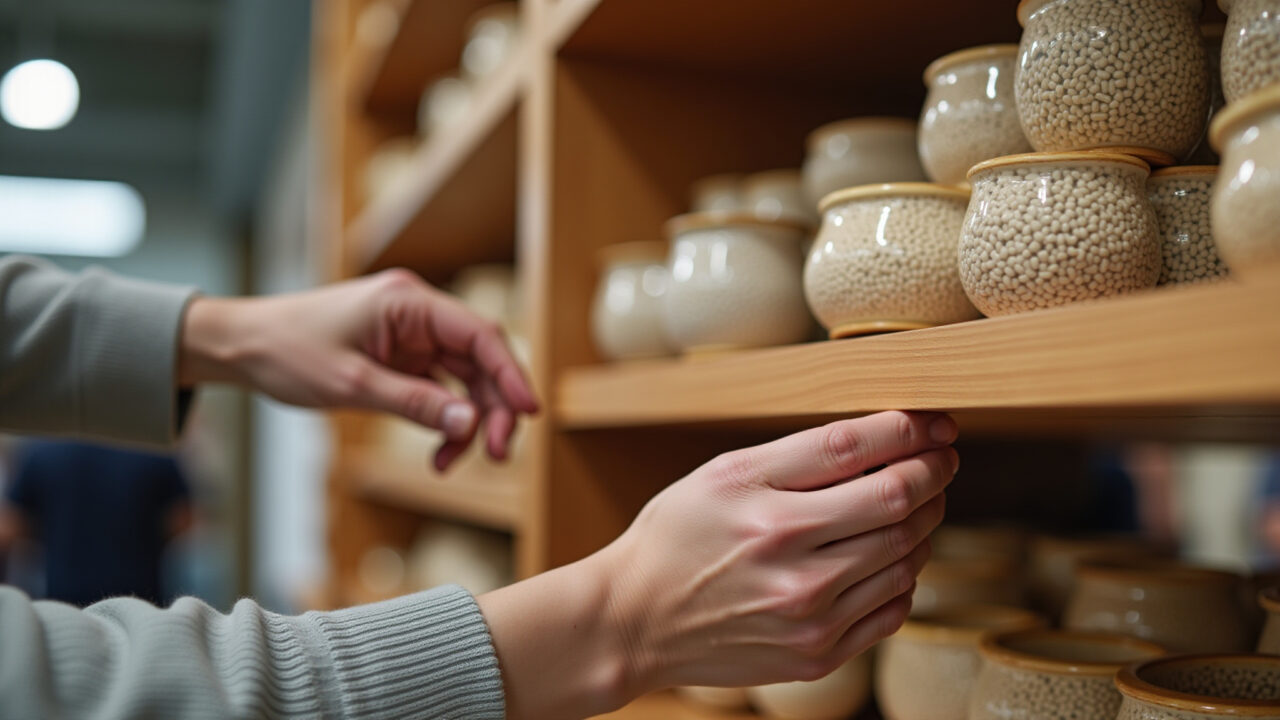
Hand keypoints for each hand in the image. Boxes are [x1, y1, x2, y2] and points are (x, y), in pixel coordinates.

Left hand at [179, 269, 538, 469]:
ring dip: (471, 421)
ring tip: (456, 461)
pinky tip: (439, 453)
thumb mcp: (352, 385)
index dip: (511, 374)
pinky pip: (440, 391)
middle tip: (498, 454)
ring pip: (465, 380)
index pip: (480, 335)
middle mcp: (418, 315)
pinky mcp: (401, 358)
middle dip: (493, 408)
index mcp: (410, 303)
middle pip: (480, 360)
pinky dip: (444, 421)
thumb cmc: (287, 352)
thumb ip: (415, 404)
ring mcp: (411, 337)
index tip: (528, 413)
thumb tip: (472, 426)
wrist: (241, 346)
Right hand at [479, 411, 957, 718]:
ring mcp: (809, 617)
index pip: (861, 453)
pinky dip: (905, 577)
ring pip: (906, 558)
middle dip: (932, 474)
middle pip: (899, 505)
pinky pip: (893, 610)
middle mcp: (793, 565)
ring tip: (915, 506)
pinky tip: (889, 558)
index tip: (936, 424)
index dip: (912, 431)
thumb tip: (886, 433)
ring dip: (924, 524)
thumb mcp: (724, 474)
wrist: (636, 621)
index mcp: (766, 509)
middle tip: (940, 460)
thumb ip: (803, 453)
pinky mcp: (817, 655)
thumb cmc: (677, 536)